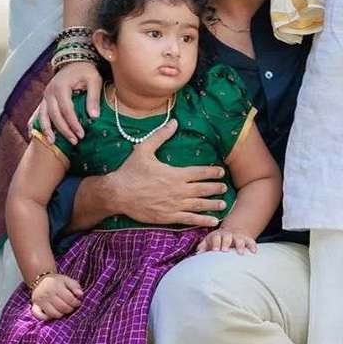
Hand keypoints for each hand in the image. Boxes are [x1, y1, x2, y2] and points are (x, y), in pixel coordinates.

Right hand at [31, 273, 82, 320]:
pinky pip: (41, 317)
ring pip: (54, 314)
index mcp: (56, 286)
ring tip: (64, 310)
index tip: (78, 303)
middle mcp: (47, 294)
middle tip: (72, 307)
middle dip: (70, 309)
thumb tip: (81, 295)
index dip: (76, 303)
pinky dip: (48, 318)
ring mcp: (40, 301)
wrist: (40, 280)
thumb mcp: (67, 280)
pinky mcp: (35, 306)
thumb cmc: (56, 281)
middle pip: (62, 307)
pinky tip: (54, 313)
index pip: (69, 299)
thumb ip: (75, 286)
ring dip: (62, 314)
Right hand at [34, 62, 101, 145]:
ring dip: (48, 130)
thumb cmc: (86, 71)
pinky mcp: (45, 99)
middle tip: (74, 141)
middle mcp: (49, 92)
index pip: (66, 109)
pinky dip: (39, 124)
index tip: (81, 134)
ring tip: (52, 143)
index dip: (73, 123)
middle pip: (54, 115)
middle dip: (64, 129)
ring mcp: (45, 95)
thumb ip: (93, 98)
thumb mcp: (94, 80)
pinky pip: (39, 114)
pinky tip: (40, 134)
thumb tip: (94, 117)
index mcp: (61, 87)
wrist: (74, 61)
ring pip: (43, 116)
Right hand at [99, 120, 228, 227]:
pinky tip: (212, 221)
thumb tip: (174, 122)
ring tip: (224, 205)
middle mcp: (178, 190)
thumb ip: (160, 136)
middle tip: (225, 187)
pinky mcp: (168, 216)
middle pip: (202, 189)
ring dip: (213, 205)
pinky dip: (202, 220)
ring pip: (199, 205)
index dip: (212, 172)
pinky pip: (188, 219)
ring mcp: (174, 205)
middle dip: (216, 188)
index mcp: (175, 174)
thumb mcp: (144, 149)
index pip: (199, 172)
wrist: (117, 193)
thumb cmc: (130, 171)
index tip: (221, 172)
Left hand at [196, 227, 257, 254]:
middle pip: (227, 237)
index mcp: (218, 235)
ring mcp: (238, 237)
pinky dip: (252, 246)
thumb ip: (203, 246)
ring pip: (239, 239)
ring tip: (241, 253)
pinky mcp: (247, 239)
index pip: (216, 237)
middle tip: (225, 251)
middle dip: (226, 243)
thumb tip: (197, 253)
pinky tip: (254, 252)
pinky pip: (251, 241)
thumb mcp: (210, 240)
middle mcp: (228, 235)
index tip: (215, 250)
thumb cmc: (218, 239)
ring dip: (240, 245)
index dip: (215, 243)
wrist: (233, 230)